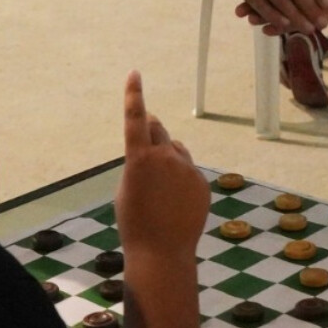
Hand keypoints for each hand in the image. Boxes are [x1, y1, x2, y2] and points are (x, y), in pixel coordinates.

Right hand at [114, 72, 207, 258]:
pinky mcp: (201, 182)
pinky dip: (180, 178)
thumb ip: (139, 164)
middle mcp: (166, 157)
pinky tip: (173, 203)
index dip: (133, 95)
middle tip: (144, 134)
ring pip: (175, 149)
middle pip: (157, 128)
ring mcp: (187, 169)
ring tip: (157, 185)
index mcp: (139, 158)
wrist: (162, 252)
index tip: (134, 74)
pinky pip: (188, 171)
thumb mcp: (127, 189)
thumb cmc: (134, 222)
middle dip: (150, 127)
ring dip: (165, 155)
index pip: (135, 118)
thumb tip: (153, 152)